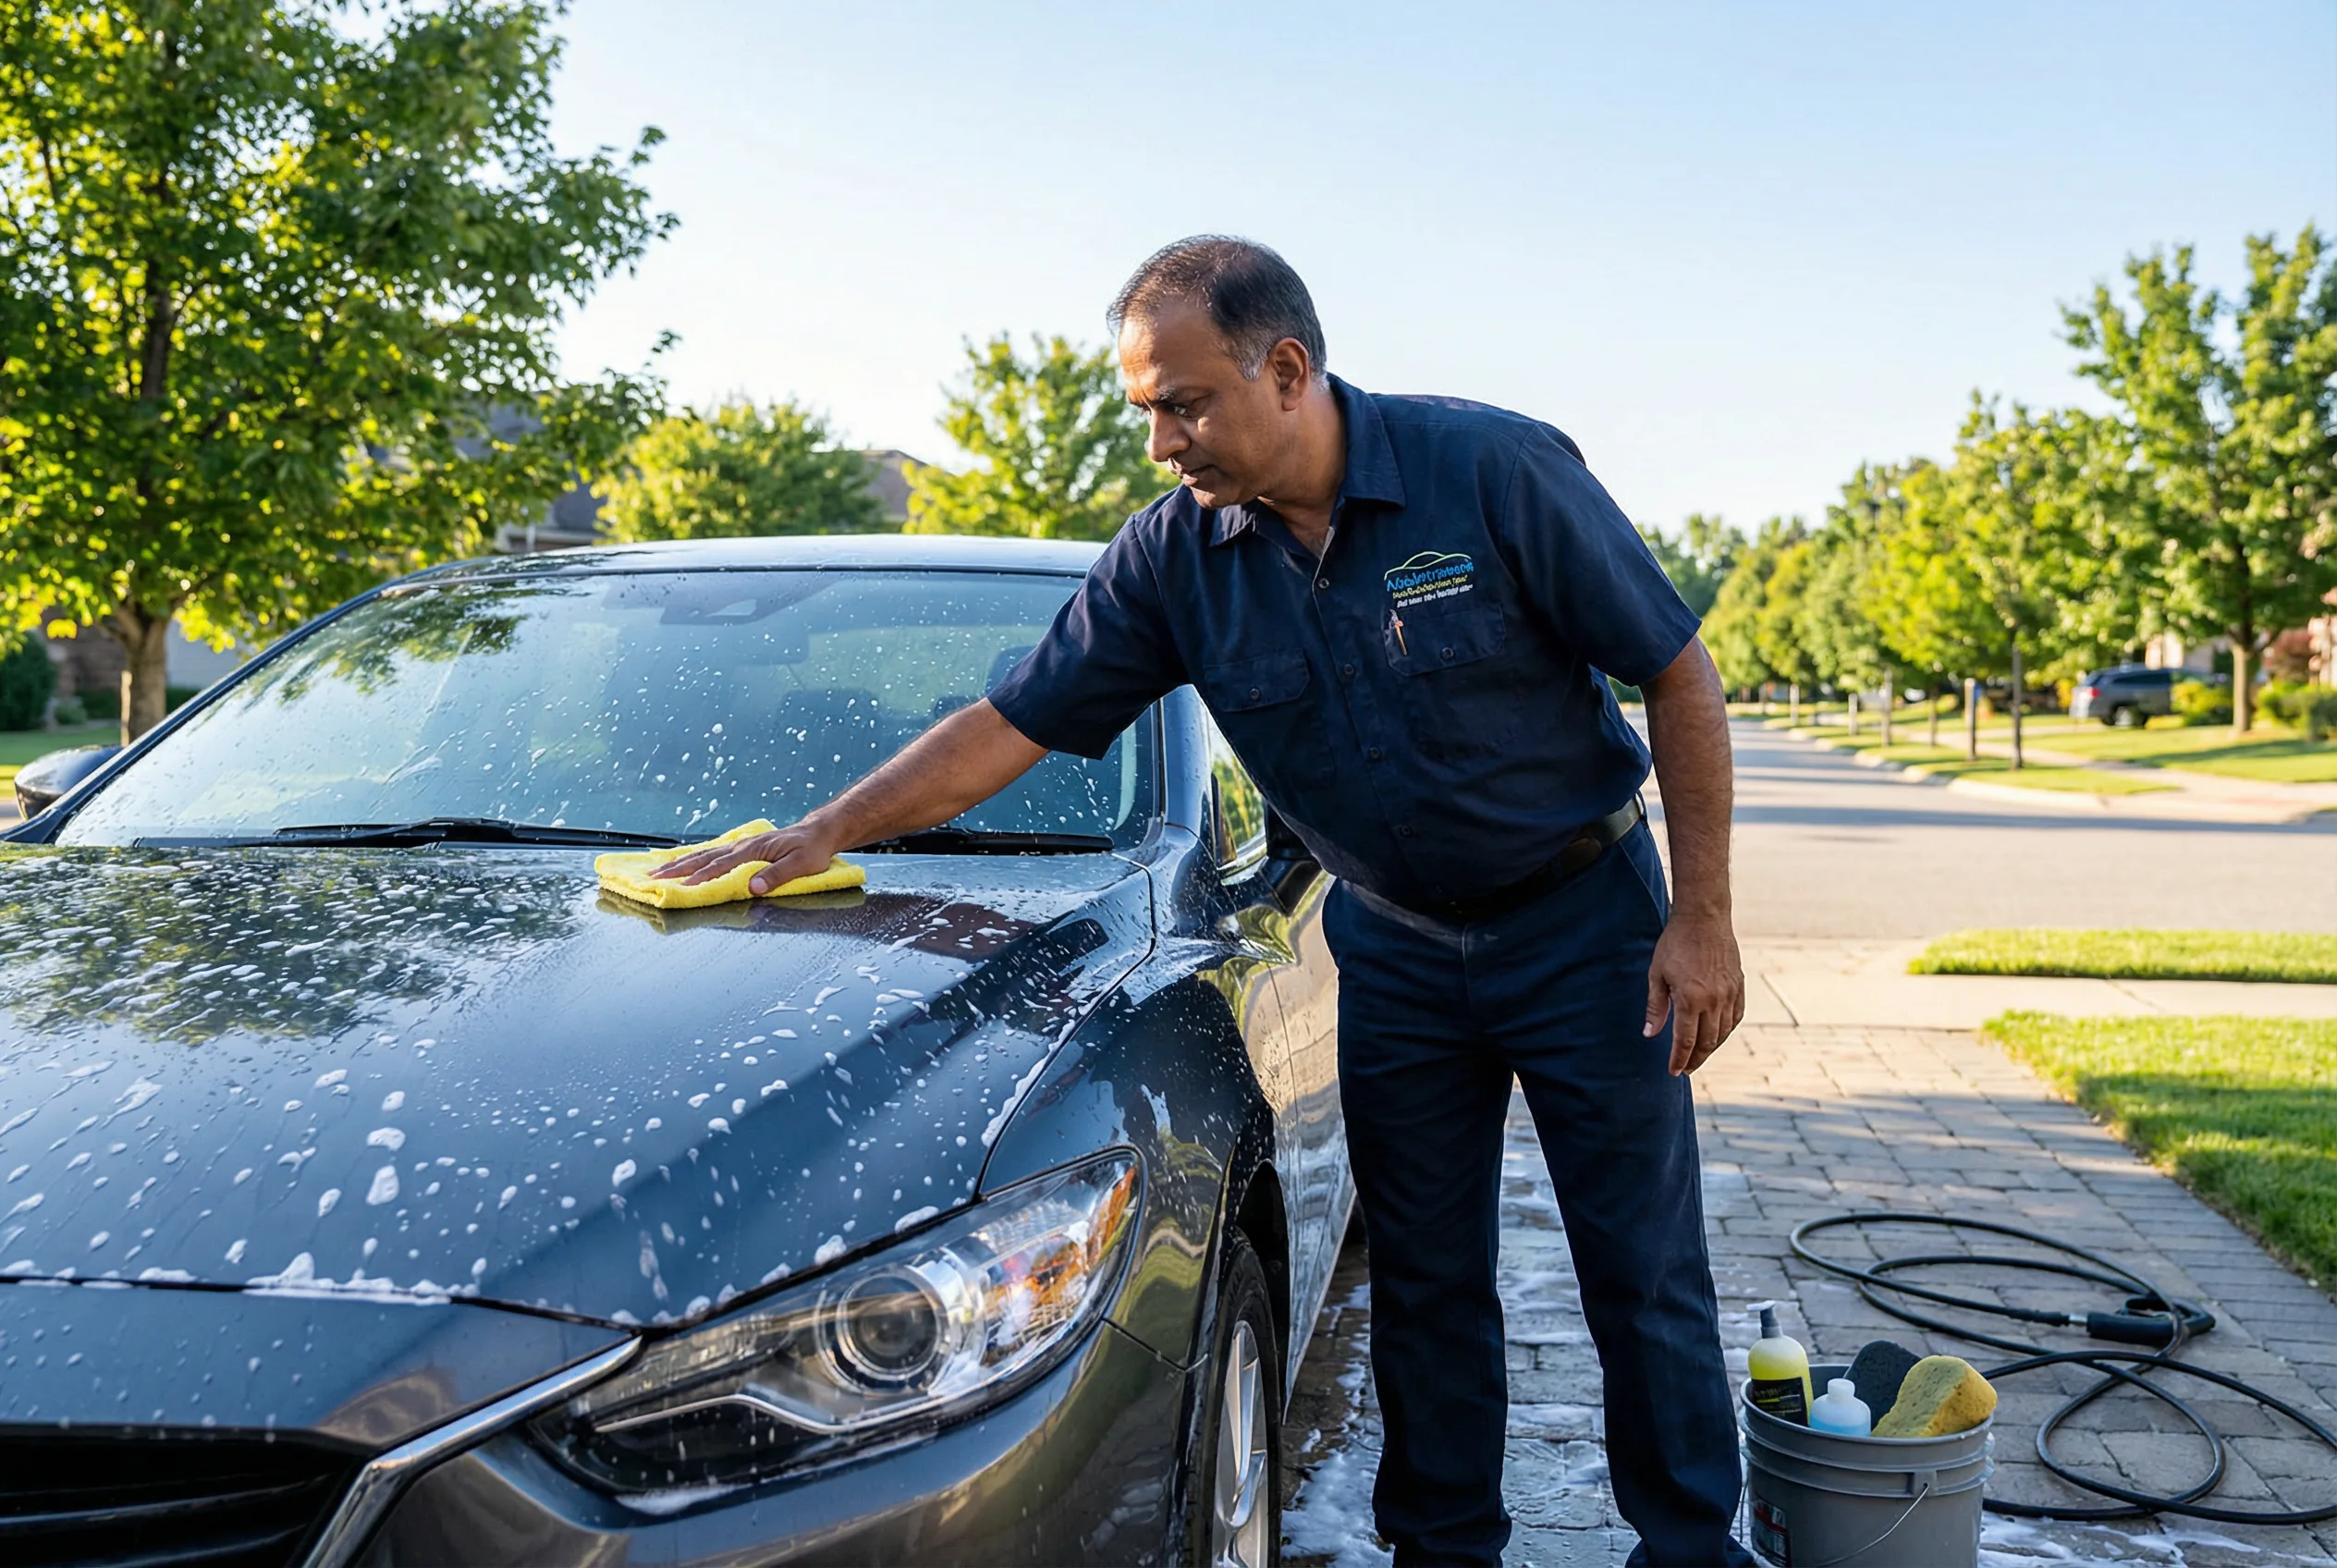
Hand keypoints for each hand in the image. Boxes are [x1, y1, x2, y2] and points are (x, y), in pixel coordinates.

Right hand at [648, 821, 841, 895]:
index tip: (680, 888)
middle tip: (652, 877)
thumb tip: (753, 888)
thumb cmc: (811, 850)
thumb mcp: (801, 865)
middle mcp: (742, 846)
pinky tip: (682, 861)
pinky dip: (693, 857)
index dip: (700, 878)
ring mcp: (740, 846)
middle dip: (676, 869)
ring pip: (704, 854)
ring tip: (657, 870)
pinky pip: (712, 853)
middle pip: (703, 858)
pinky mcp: (742, 848)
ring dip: (680, 863)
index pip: (720, 867)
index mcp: (753, 851)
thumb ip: (777, 876)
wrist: (818, 832)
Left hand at [1644, 911, 1744, 1075]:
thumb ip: (1655, 1007)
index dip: (1679, 1060)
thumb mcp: (1657, 975)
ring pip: (1723, 1033)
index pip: (1685, 1041)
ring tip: (1699, 1055)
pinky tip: (1718, 1036)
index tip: (1674, 1072)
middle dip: (1695, 1059)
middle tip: (1686, 1069)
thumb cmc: (1675, 944)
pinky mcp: (1739, 986)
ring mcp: (1729, 994)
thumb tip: (1649, 1034)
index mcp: (1690, 999)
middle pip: (1706, 1042)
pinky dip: (1727, 1031)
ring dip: (1711, 1048)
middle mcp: (1714, 1001)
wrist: (1704, 918)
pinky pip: (1736, 1017)